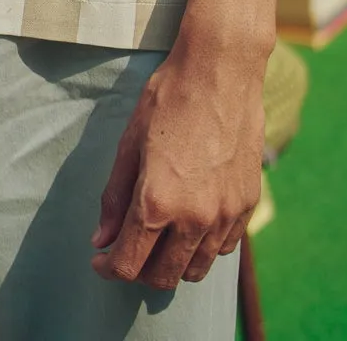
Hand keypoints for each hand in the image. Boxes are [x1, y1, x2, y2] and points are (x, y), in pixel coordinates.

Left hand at [91, 41, 263, 290]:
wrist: (221, 70)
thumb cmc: (168, 99)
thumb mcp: (129, 143)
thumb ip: (115, 197)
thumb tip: (101, 239)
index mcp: (158, 203)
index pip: (129, 264)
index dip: (108, 268)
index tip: (100, 260)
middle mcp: (194, 219)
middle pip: (163, 277)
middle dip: (138, 271)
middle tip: (126, 249)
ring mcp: (225, 215)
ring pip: (196, 269)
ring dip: (172, 264)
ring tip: (157, 240)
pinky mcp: (247, 205)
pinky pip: (223, 248)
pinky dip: (202, 247)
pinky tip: (189, 224)